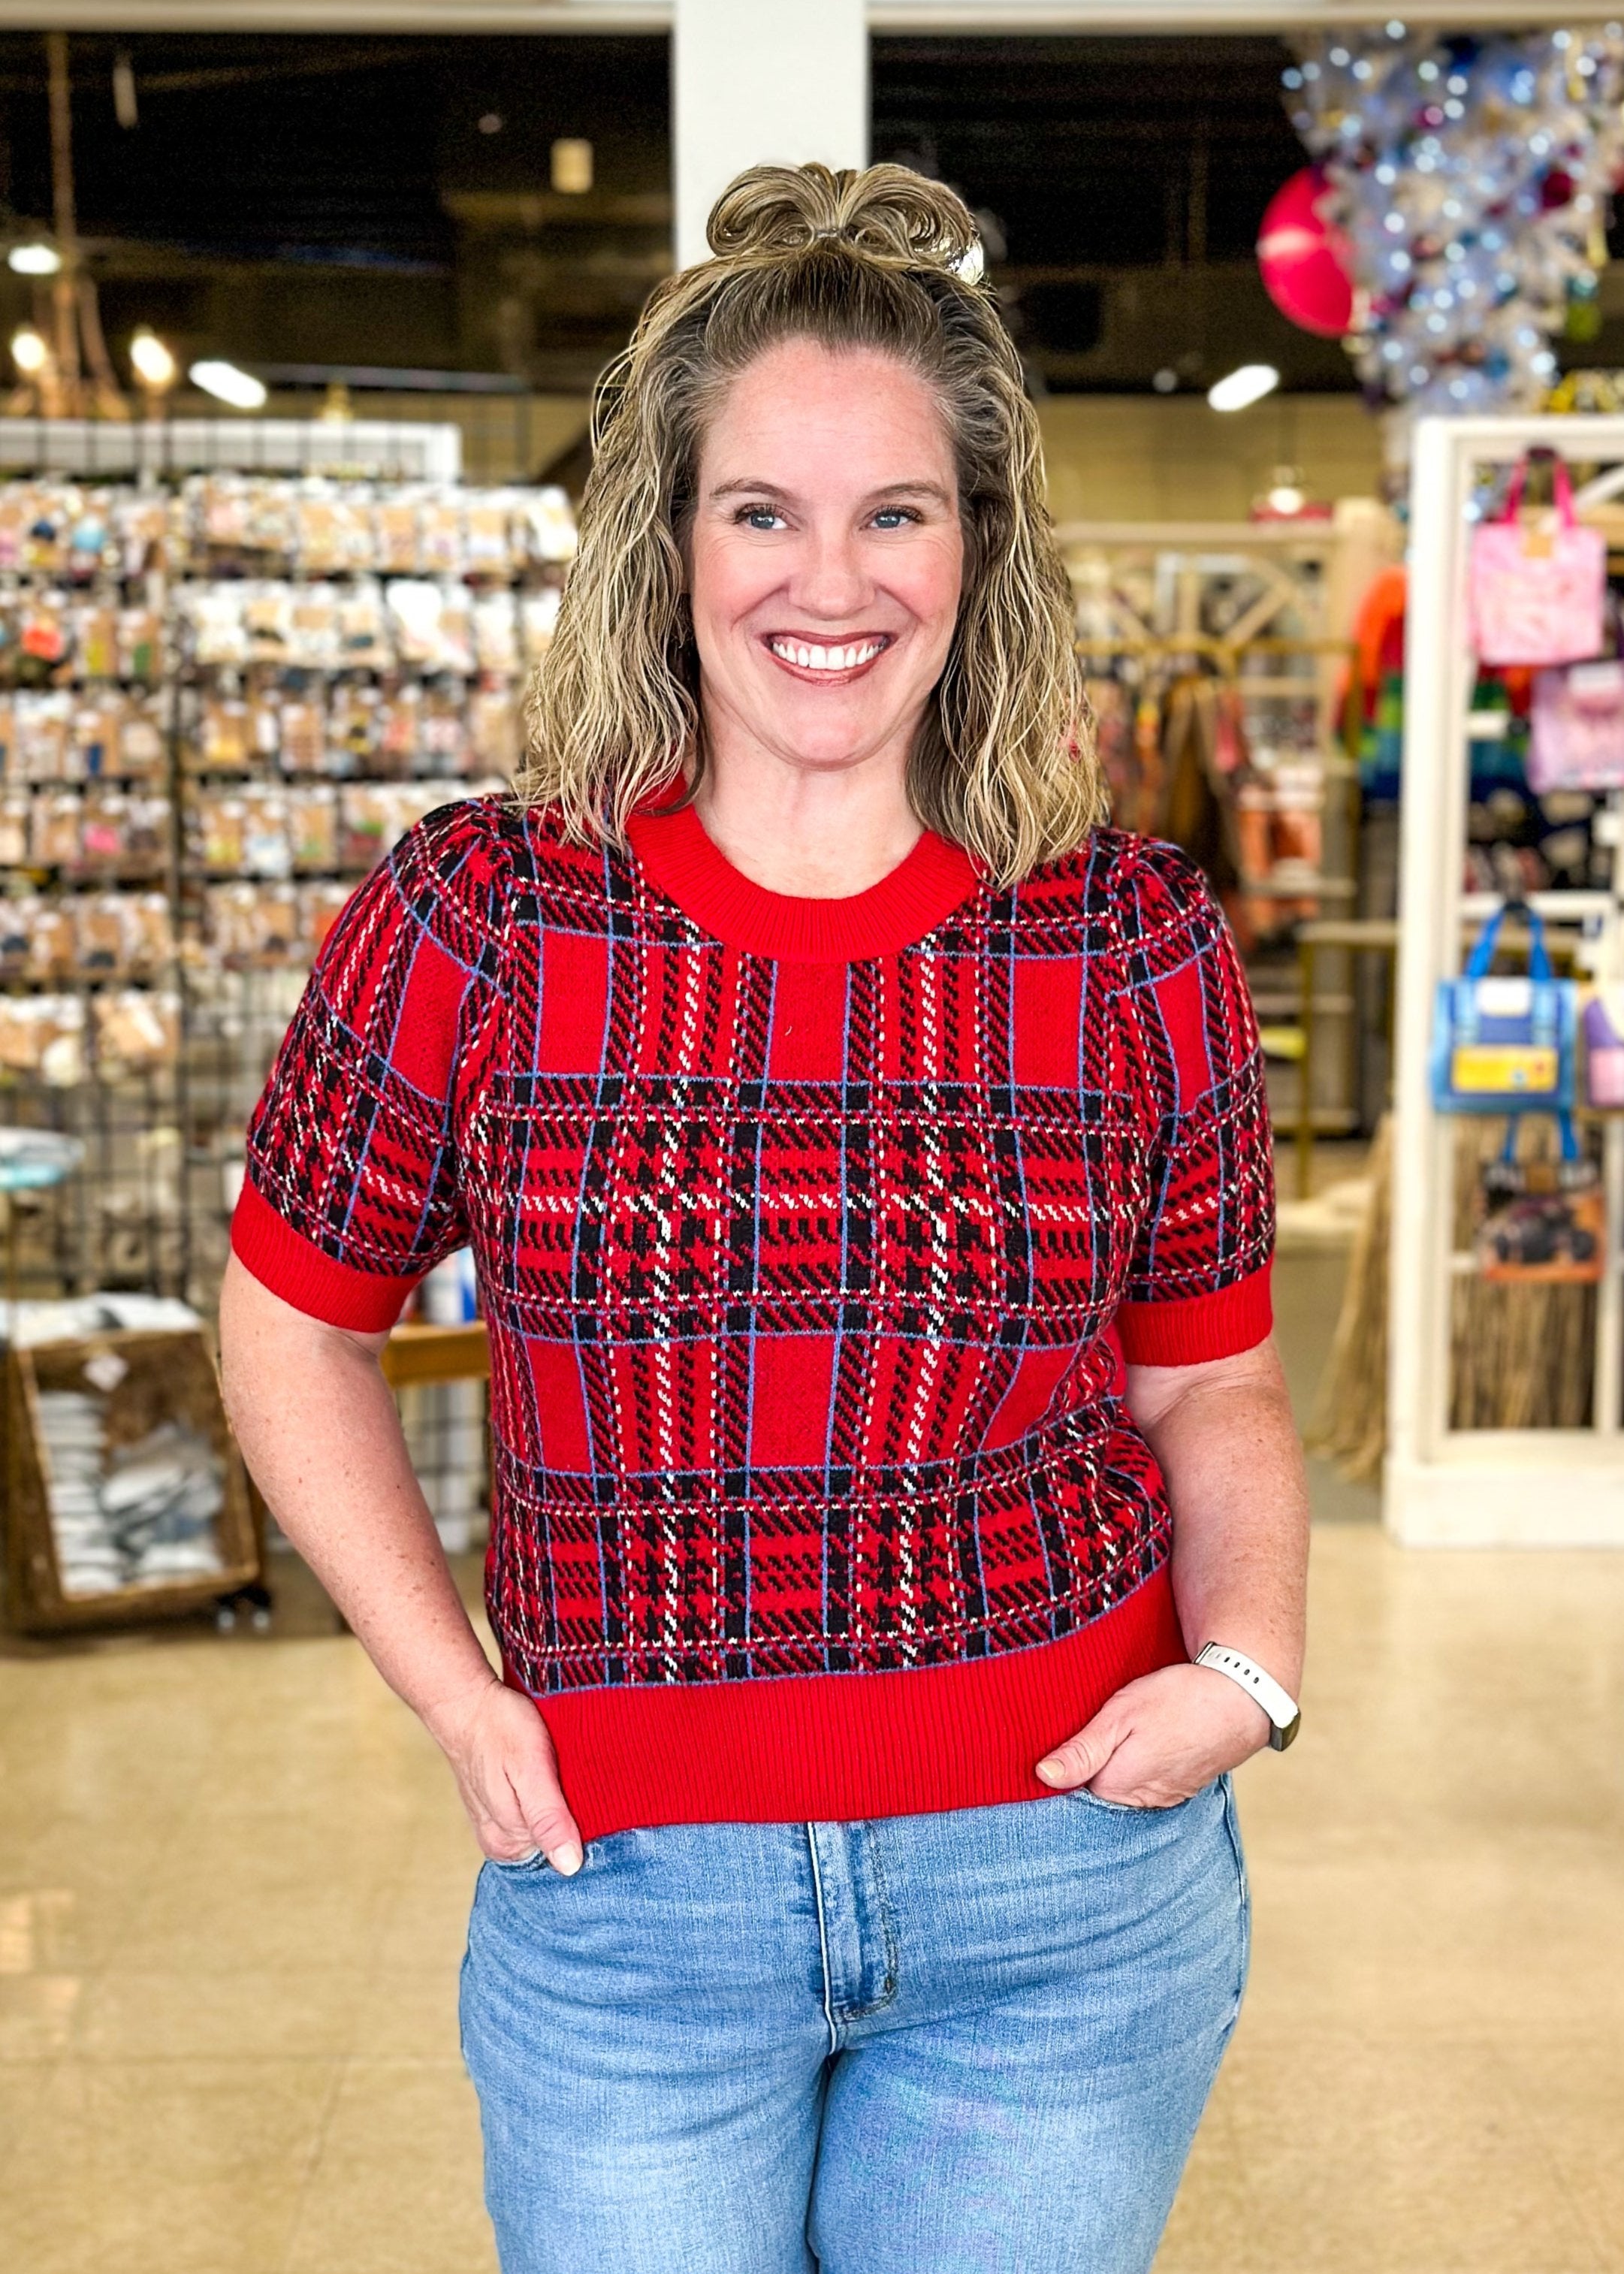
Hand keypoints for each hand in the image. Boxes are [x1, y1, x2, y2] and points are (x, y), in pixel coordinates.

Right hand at [424, 1673, 584, 1874]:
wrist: (466, 1700)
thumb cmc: (499, 1728)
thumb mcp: (530, 1769)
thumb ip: (548, 1818)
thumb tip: (569, 1867)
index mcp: (508, 1844)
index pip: (563, 1860)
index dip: (588, 1836)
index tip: (601, 1810)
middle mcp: (501, 1842)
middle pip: (555, 1846)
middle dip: (577, 1823)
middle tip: (586, 1786)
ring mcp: (498, 1824)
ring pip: (547, 1829)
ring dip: (565, 1808)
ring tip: (570, 1778)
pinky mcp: (500, 1807)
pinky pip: (535, 1815)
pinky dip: (551, 1799)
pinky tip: (556, 1779)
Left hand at [1035, 1662, 1272, 1808]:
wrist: (1241, 1699)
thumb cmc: (1178, 1700)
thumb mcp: (1121, 1714)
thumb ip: (1083, 1750)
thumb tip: (1044, 1776)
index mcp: (1116, 1787)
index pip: (1072, 1785)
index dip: (1068, 1757)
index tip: (1069, 1734)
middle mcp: (1139, 1802)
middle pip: (1098, 1788)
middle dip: (1093, 1763)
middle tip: (1104, 1727)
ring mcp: (1165, 1798)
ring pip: (1125, 1785)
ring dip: (1122, 1763)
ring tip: (1132, 1731)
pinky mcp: (1183, 1789)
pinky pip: (1150, 1782)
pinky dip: (1146, 1764)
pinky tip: (1152, 1740)